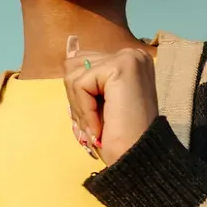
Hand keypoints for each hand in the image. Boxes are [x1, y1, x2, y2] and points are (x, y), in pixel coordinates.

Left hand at [64, 37, 157, 166]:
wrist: (137, 160)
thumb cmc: (118, 137)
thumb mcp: (96, 101)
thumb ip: (85, 74)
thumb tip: (69, 46)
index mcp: (128, 61)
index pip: (81, 63)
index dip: (80, 95)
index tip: (97, 119)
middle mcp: (132, 54)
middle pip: (74, 66)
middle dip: (78, 100)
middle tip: (97, 125)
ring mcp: (129, 57)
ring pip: (74, 75)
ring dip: (80, 108)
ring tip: (100, 127)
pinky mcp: (122, 66)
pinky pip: (81, 84)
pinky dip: (85, 111)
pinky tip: (102, 126)